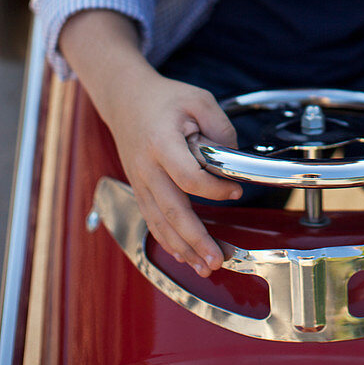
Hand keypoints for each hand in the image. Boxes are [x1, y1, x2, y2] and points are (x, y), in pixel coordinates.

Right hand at [105, 70, 242, 277]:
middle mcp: (147, 167)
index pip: (189, 177)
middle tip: (217, 259)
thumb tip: (233, 158)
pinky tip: (184, 254)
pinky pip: (152, 220)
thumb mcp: (199, 100)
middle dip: (196, 239)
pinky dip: (168, 240)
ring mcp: (139, 181)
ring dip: (183, 248)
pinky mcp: (139, 189)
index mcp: (161, 143)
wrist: (126, 99)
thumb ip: (221, 127)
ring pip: (160, 223)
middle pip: (172, 211)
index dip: (215, 189)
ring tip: (205, 266)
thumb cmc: (164, 99)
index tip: (236, 190)